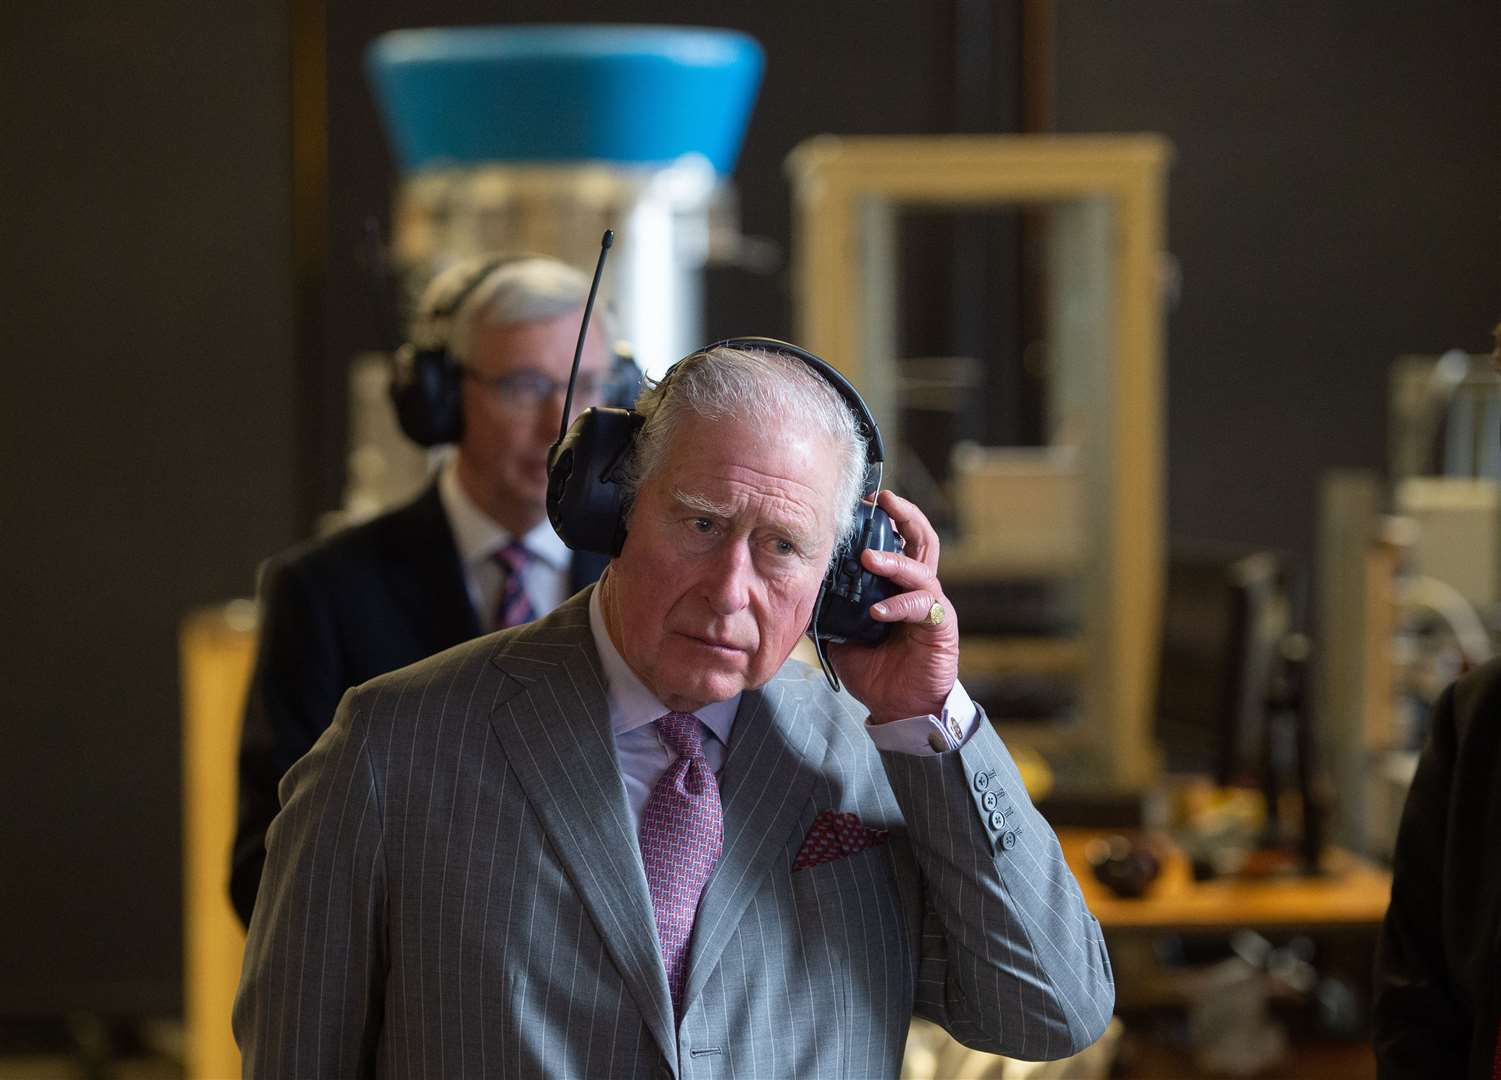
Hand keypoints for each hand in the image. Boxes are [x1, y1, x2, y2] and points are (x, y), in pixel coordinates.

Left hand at [827, 490, 958, 723]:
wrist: (900, 708)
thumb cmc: (875, 670)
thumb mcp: (842, 636)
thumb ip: (829, 610)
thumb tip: (797, 589)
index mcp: (898, 586)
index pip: (897, 541)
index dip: (883, 519)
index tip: (862, 503)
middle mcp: (919, 589)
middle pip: (922, 538)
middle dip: (904, 515)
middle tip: (882, 501)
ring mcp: (933, 606)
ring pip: (922, 568)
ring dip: (894, 560)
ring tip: (867, 558)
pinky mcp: (941, 627)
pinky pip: (923, 606)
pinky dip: (899, 604)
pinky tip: (878, 609)